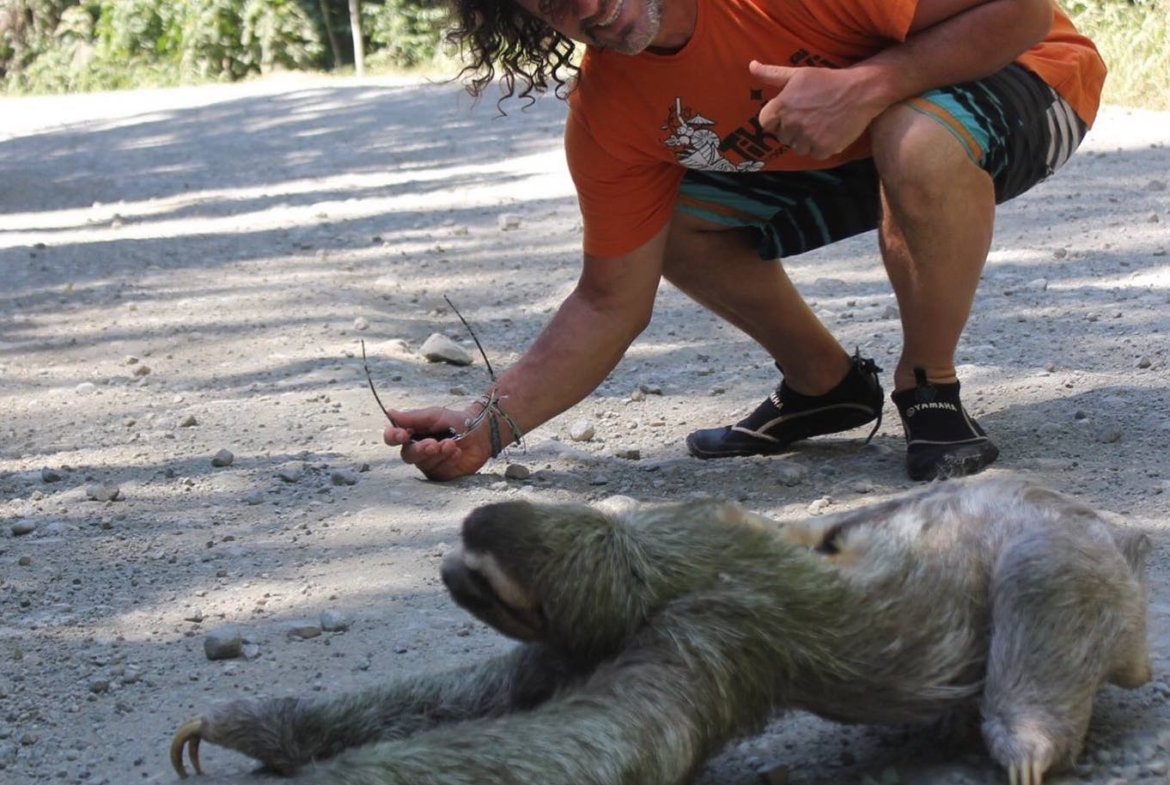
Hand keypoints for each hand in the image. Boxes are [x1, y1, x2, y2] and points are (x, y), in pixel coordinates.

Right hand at [383, 406, 493, 481]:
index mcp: (412, 434)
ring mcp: (429, 464)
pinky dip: (448, 460)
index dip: (393, 437)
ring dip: (438, 454)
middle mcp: (417, 451)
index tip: (402, 435)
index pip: (393, 438)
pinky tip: (457, 452)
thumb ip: (414, 417)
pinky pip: (439, 471)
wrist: (481, 432)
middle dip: (420, 449)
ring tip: (451, 444)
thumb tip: (391, 413)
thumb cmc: (456, 422)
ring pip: (424, 464)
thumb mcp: (435, 415)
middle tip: (433, 444)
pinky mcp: (441, 474)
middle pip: (407, 455)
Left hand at [749, 60, 887, 159]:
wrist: (860, 90)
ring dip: (805, 140)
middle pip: (782, 137)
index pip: (765, 124)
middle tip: (809, 117)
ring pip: (797, 148)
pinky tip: (829, 132)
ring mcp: (807, 138)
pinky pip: (814, 154)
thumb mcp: (798, 74)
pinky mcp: (823, 148)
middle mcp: (792, 124)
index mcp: (781, 107)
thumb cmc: (827, 80)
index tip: (789, 114)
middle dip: (792, 129)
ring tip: (819, 124)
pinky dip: (821, 146)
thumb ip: (772, 74)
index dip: (776, 120)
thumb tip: (751, 66)